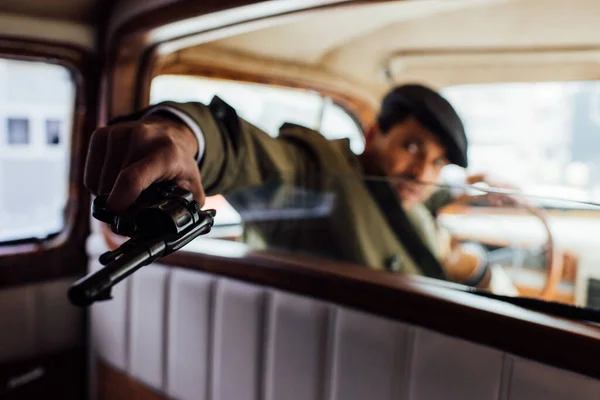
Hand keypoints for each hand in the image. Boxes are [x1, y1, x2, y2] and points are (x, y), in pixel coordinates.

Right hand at [84, 115, 203, 211]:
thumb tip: (174, 227)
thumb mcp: (192, 185)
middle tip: (133, 205)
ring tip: (126, 191)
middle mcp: (141, 138)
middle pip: (112, 184)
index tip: (117, 213)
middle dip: (119, 204)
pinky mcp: (102, 133)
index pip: (134, 177)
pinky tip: (114, 181)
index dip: (121, 199)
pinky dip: (97, 185)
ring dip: (108, 195)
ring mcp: (119, 133)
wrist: (170, 134)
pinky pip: (89, 174)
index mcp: (166, 154)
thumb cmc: (178, 163)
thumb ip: (186, 207)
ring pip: (98, 182)